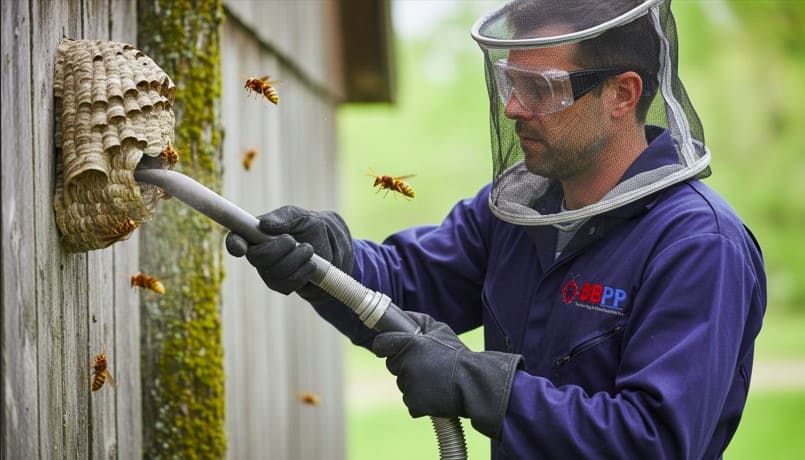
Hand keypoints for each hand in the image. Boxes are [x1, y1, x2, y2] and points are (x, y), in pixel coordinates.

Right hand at [226, 205, 352, 302]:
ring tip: (308, 250)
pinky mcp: (282, 286)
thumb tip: (265, 224)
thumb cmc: (312, 228)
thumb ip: (284, 217)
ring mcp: (269, 272)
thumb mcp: (302, 217)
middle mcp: (258, 255)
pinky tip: (311, 265)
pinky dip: (303, 272)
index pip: (236, 241)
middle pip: (256, 258)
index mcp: (257, 234)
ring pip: (275, 272)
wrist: (333, 249)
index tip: (241, 247)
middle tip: (293, 240)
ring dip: (296, 260)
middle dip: (278, 249)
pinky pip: (288, 284)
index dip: (234, 245)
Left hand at [372, 311, 522, 438]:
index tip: (387, 348)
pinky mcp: (413, 403)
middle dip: (405, 364)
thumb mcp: (441, 330)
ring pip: (402, 383)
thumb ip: (419, 320)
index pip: (381, 344)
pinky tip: (434, 394)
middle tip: (426, 365)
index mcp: (409, 344)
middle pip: (392, 364)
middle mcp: (405, 363)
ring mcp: (408, 384)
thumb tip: (402, 316)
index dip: (384, 346)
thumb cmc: (458, 356)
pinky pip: (410, 401)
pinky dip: (420, 400)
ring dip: (414, 382)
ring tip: (434, 379)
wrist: (473, 384)